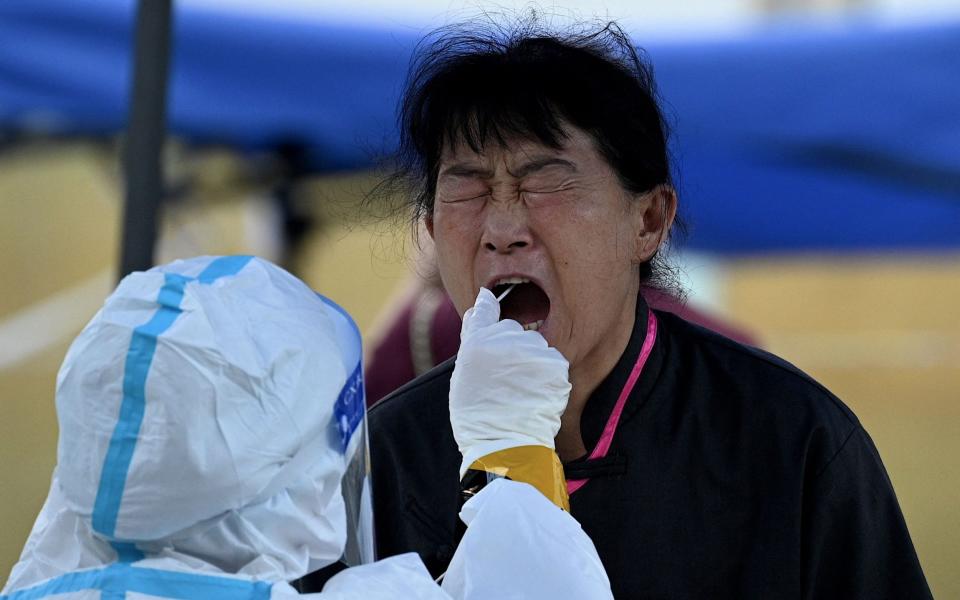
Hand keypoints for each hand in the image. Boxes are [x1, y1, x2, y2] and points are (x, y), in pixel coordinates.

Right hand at [449, 288, 570, 477]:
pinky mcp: (555, 364)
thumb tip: (480, 307)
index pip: (485, 308)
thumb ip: (472, 340)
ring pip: (534, 344)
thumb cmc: (478, 416)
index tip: (491, 301)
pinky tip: (536, 393)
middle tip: (504, 377)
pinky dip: (547, 374)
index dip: (489, 309)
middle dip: (511, 346)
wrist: (506, 444)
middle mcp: (506, 339)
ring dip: (531, 360)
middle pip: (512, 329)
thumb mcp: (462, 375)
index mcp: (477, 340)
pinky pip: (551, 360)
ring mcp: (533, 350)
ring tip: (521, 389)